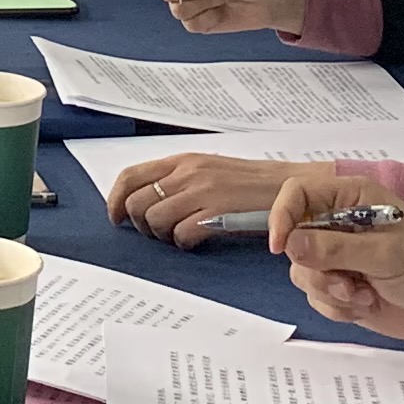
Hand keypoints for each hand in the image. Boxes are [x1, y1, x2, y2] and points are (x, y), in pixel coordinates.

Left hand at [105, 149, 288, 245]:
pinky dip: (183, 243)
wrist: (288, 186)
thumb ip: (178, 179)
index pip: (131, 176)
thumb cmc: (248, 183)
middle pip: (137, 203)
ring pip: (155, 220)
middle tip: (158, 232)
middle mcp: (188, 173)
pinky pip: (181, 234)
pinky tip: (195, 241)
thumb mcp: (207, 170)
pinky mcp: (217, 213)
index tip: (115, 218)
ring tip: (178, 236)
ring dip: (162, 235)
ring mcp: (203, 192)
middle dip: (141, 224)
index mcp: (182, 161)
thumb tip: (146, 199)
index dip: (114, 200)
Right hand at [273, 172, 403, 342]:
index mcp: (351, 198)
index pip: (297, 193)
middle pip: (294, 240)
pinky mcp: (343, 286)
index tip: (282, 247)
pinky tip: (367, 305)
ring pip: (302, 272)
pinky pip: (317, 297)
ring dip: (330, 291)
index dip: (282, 216)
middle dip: (316, 270)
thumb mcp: (386, 254)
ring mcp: (339, 257)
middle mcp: (339, 223)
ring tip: (364, 296)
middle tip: (348, 283)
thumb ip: (336, 248)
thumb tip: (290, 244)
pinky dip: (338, 307)